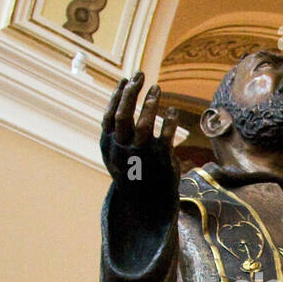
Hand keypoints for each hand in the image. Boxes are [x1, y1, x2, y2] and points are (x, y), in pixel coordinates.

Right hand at [100, 71, 179, 223]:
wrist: (146, 206)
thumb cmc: (133, 174)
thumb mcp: (117, 155)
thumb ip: (117, 132)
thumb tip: (121, 99)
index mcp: (109, 148)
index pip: (109, 117)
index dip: (117, 96)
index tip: (125, 79)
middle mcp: (122, 151)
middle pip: (123, 116)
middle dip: (131, 93)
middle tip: (140, 75)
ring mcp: (141, 156)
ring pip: (144, 125)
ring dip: (150, 103)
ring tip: (157, 88)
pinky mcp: (160, 160)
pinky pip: (166, 135)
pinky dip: (170, 121)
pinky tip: (174, 111)